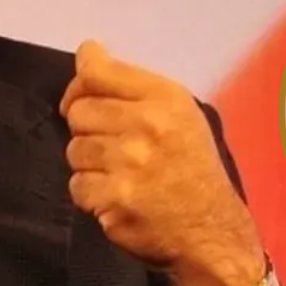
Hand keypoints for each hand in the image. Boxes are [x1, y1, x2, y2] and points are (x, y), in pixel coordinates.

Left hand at [60, 41, 265, 285]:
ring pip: (74, 149)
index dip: (78, 84)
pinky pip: (77, 185)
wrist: (212, 232)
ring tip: (118, 173)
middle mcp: (146, 124)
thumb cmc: (193, 167)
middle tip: (109, 145)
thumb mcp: (179, 114)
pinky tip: (116, 197)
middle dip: (86, 128)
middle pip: (77, 111)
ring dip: (88, 163)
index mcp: (165, 97)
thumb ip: (131, 85)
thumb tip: (86, 53)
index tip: (79, 97)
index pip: (97, 72)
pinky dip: (90, 194)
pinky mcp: (114, 198)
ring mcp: (128, 163)